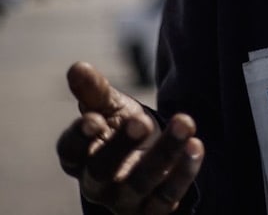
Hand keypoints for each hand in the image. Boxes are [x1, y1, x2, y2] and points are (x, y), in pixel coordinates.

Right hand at [56, 62, 203, 212]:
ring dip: (165, 152)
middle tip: (140, 121)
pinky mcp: (154, 210)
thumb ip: (95, 91)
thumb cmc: (123, 128)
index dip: (79, 137)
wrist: (153, 157)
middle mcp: (97, 184)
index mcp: (80, 157)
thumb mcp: (110, 108)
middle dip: (121, 145)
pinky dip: (184, 171)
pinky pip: (169, 196)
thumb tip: (77, 66)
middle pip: (102, 169)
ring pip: (142, 181)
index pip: (70, 152)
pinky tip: (197, 145)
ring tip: (185, 122)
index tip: (94, 118)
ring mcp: (126, 200)